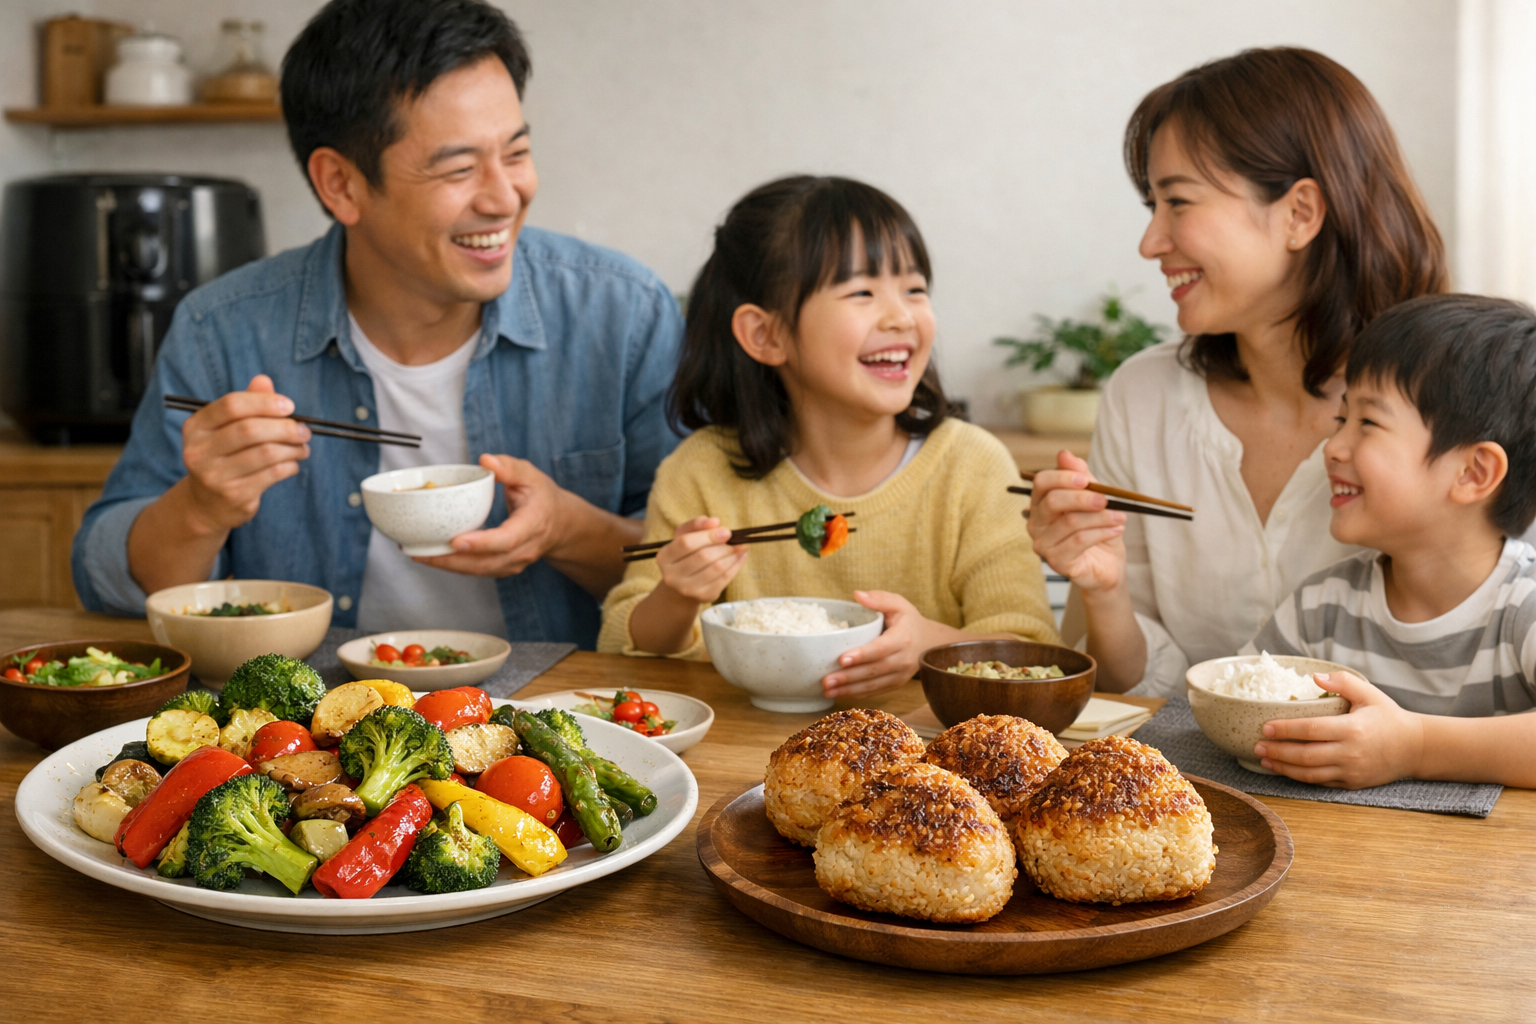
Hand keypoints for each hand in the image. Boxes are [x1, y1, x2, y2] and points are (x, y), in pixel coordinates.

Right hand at [180, 374, 310, 531]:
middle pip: (250, 429)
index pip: (232, 405)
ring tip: (303, 447)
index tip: (289, 406)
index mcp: (196, 427)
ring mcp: (215, 476)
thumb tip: (264, 380)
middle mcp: (199, 451)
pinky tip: (293, 463)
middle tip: (304, 430)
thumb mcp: (227, 429)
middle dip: (285, 427)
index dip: (265, 402)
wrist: (206, 504)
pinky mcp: (234, 495)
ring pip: (266, 453)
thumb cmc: (223, 456)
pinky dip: (290, 465)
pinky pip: (272, 474)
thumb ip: (246, 403)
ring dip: (293, 448)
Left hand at [415, 454, 569, 576]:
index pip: (507, 539)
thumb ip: (509, 467)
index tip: (456, 541)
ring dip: (449, 566)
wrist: (560, 524)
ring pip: (480, 570)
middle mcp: (525, 549)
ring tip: (419, 555)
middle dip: (453, 560)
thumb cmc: (542, 497)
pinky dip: (455, 566)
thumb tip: (486, 460)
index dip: (482, 543)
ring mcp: (515, 562)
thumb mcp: (531, 476)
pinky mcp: (504, 568)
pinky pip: (478, 571)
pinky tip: (434, 557)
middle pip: (488, 562)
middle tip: (422, 553)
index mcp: (533, 524)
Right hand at [653, 517, 746, 603]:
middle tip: (735, 540)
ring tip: (739, 547)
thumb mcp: (685, 536)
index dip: (708, 536)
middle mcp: (672, 576)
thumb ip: (696, 524)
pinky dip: (736, 565)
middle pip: (703, 556)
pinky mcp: (704, 596)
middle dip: (723, 546)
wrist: (682, 586)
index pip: (686, 543)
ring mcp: (688, 589)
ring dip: (732, 555)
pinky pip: (724, 579)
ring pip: (716, 568)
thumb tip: (714, 522)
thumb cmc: (685, 555)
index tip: (726, 532)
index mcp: (664, 557)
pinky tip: (740, 557)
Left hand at [822, 590, 959, 698]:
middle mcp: (903, 660)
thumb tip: (857, 594)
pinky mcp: (896, 684)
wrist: (929, 642)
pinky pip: (875, 692)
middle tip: (826, 680)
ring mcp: (900, 675)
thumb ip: (879, 598)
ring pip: (873, 685)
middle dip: (849, 677)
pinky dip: (857, 694)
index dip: (862, 655)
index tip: (842, 659)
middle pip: (874, 670)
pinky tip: (839, 694)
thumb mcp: (899, 604)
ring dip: (849, 690)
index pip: (881, 649)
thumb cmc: (909, 621)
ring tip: (827, 690)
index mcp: (903, 638)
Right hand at [1026, 450, 1127, 593]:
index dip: (1063, 477)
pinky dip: (1102, 532)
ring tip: (1120, 517)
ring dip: (1100, 517)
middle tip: (1105, 500)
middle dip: (1082, 498)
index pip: (1042, 483)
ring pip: (1070, 522)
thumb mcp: (1094, 499)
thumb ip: (1081, 477)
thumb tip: (1064, 454)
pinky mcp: (1056, 562)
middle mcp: (1036, 524)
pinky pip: (1079, 541)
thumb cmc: (1097, 531)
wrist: (1107, 566)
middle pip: (1053, 501)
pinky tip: (1117, 529)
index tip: (1086, 479)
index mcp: (1041, 504)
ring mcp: (1043, 544)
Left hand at [1253, 671, 1425, 787]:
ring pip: (1310, 773)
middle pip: (1305, 755)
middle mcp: (1350, 753)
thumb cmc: (1389, 717)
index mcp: (1352, 729)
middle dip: (1278, 751)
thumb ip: (1343, 682)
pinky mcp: (1352, 783)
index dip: (1286, 730)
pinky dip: (1300, 777)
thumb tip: (1315, 677)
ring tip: (1264, 759)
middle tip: (1257, 745)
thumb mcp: (1369, 694)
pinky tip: (1285, 769)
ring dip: (1284, 768)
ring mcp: (1351, 771)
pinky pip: (1320, 782)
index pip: (1311, 730)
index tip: (1265, 727)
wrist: (1416, 748)